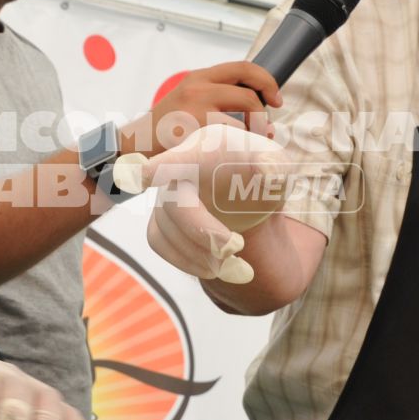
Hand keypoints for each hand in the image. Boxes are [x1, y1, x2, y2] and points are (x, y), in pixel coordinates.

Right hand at [119, 123, 293, 283]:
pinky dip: (186, 262)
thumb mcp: (278, 162)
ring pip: (166, 231)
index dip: (158, 168)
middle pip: (175, 206)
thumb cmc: (260, 167)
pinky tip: (214, 268)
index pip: (178, 159)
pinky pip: (160, 244)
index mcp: (204, 150)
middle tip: (235, 250)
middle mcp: (177, 171)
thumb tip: (269, 173)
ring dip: (200, 255)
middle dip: (203, 234)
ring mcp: (165, 196)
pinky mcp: (161, 220)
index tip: (140, 177)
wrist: (246, 184)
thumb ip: (277, 165)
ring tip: (238, 268)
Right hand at [127, 61, 280, 153]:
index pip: (243, 67)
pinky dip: (239, 146)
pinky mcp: (193, 128)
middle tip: (266, 129)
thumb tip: (261, 113)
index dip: (267, 81)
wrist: (133, 147)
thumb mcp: (188, 103)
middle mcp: (197, 87)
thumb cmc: (165, 132)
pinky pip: (230, 135)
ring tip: (250, 145)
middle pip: (249, 94)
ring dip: (254, 133)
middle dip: (264, 115)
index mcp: (199, 77)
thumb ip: (217, 99)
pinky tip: (234, 154)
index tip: (276, 99)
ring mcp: (195, 107)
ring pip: (242, 118)